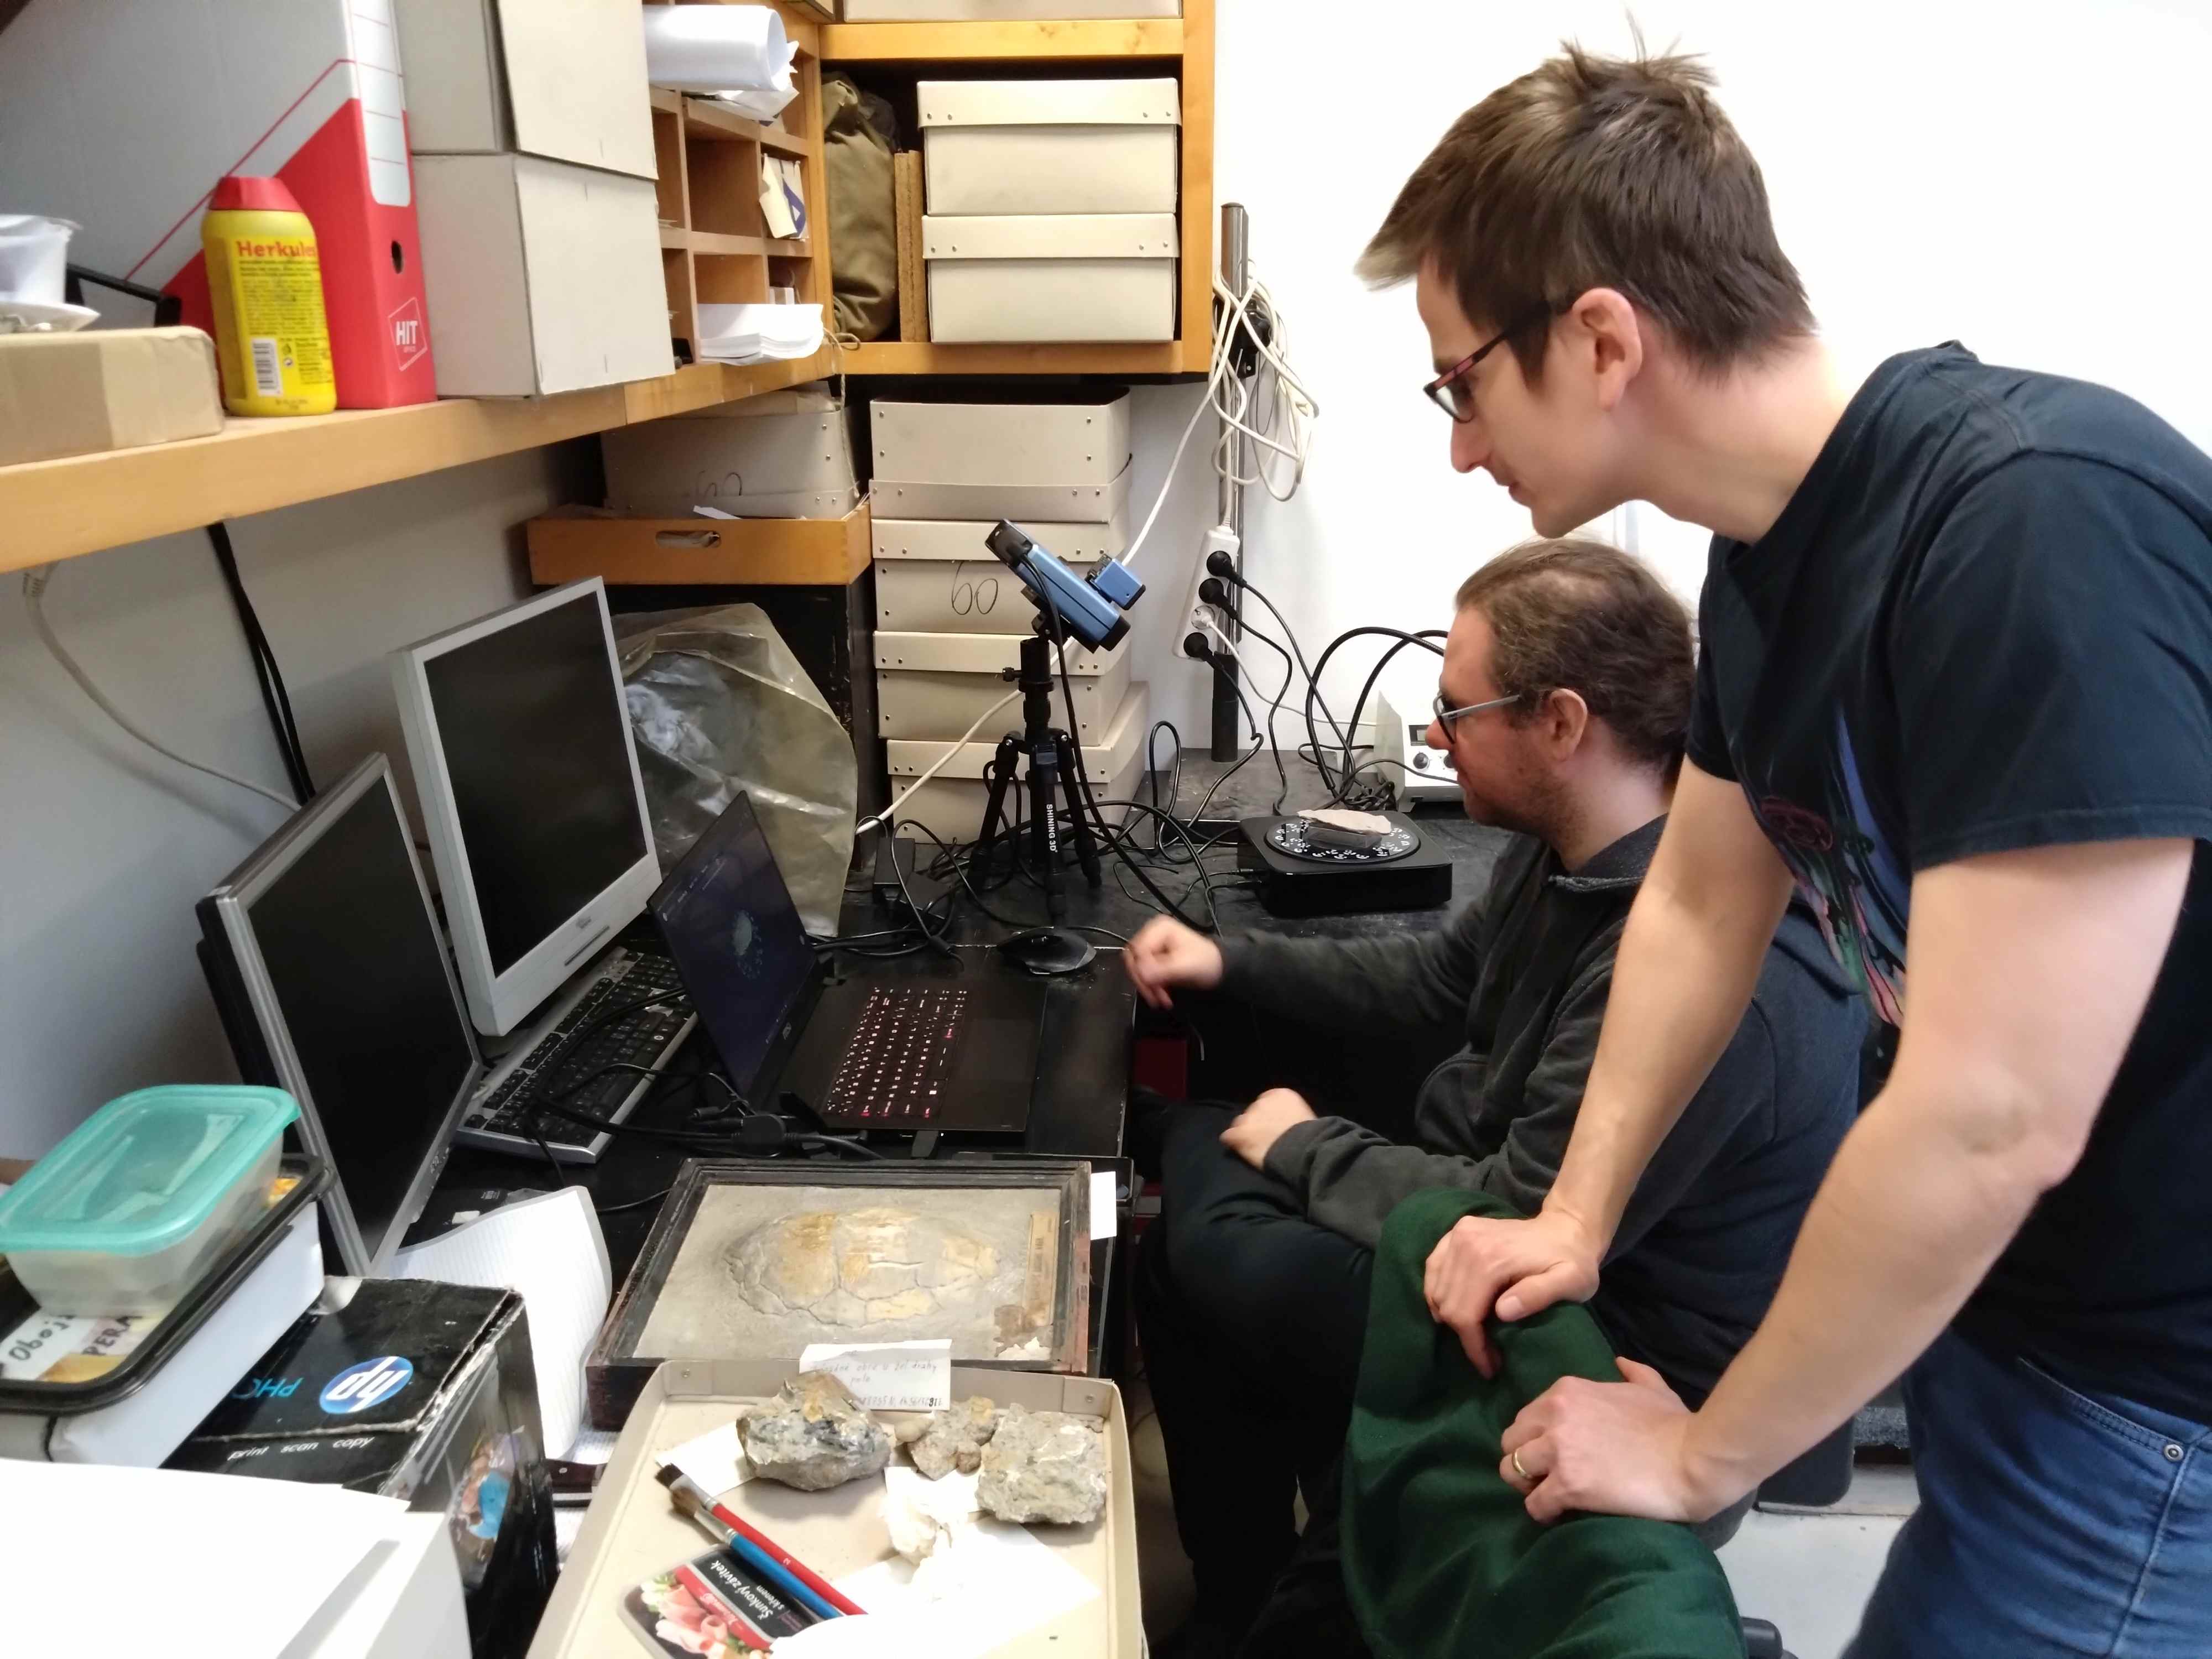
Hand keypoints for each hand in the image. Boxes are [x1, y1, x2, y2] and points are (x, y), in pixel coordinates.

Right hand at [1124, 916, 1224, 1009]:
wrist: (1218, 969)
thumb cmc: (1206, 962)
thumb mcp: (1185, 966)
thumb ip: (1162, 969)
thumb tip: (1140, 974)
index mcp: (1160, 928)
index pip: (1137, 949)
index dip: (1141, 969)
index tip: (1152, 986)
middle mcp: (1152, 934)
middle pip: (1133, 959)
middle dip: (1143, 980)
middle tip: (1156, 998)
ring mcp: (1152, 947)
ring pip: (1136, 969)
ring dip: (1146, 987)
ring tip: (1161, 1001)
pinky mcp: (1153, 960)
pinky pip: (1142, 974)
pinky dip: (1150, 987)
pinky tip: (1161, 997)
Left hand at [1220, 1088, 1316, 1170]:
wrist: (1306, 1148)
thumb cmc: (1311, 1135)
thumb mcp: (1303, 1115)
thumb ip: (1289, 1113)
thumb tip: (1284, 1121)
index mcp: (1280, 1094)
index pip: (1266, 1103)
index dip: (1268, 1117)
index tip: (1274, 1127)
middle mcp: (1262, 1102)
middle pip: (1253, 1112)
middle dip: (1257, 1124)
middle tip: (1266, 1139)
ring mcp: (1249, 1117)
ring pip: (1240, 1124)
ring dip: (1245, 1133)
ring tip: (1255, 1147)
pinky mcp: (1240, 1134)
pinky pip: (1228, 1137)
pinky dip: (1232, 1143)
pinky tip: (1238, 1150)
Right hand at [1423, 1209, 1600, 1377]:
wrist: (1566, 1227)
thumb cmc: (1573, 1261)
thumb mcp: (1571, 1282)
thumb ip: (1538, 1295)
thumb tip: (1502, 1312)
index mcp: (1491, 1258)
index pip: (1466, 1314)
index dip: (1474, 1347)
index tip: (1490, 1368)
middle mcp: (1467, 1242)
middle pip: (1448, 1304)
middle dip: (1464, 1337)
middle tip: (1487, 1356)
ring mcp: (1458, 1234)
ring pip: (1436, 1289)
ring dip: (1450, 1317)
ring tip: (1474, 1334)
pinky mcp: (1457, 1232)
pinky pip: (1433, 1268)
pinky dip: (1437, 1292)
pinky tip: (1454, 1307)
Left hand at [1499, 1357, 1735, 1523]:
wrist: (1694, 1459)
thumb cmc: (1676, 1425)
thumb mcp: (1652, 1387)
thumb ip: (1632, 1372)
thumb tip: (1620, 1362)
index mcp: (1567, 1391)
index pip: (1526, 1416)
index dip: (1536, 1439)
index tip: (1554, 1455)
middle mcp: (1555, 1415)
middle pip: (1510, 1441)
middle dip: (1524, 1460)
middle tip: (1547, 1478)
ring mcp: (1558, 1450)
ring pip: (1510, 1470)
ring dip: (1527, 1486)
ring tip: (1548, 1496)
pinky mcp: (1567, 1485)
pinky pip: (1533, 1504)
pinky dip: (1542, 1512)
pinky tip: (1559, 1515)